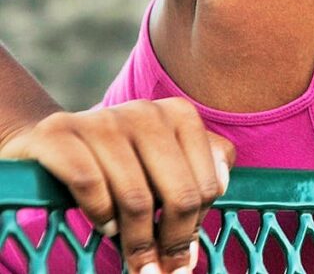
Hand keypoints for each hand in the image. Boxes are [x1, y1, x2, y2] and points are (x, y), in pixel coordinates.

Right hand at [0, 97, 235, 273]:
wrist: (50, 141)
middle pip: (179, 194)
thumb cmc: (119, 161)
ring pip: (137, 197)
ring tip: (132, 254)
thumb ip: (197, 181)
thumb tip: (207, 219)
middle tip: (159, 271)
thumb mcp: (164, 163)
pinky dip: (101, 215)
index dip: (196, 226)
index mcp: (180, 115)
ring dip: (136, 240)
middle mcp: (146, 111)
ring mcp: (103, 119)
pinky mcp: (59, 133)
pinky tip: (105, 226)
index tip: (184, 253)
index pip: (208, 185)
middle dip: (172, 243)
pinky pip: (90, 185)